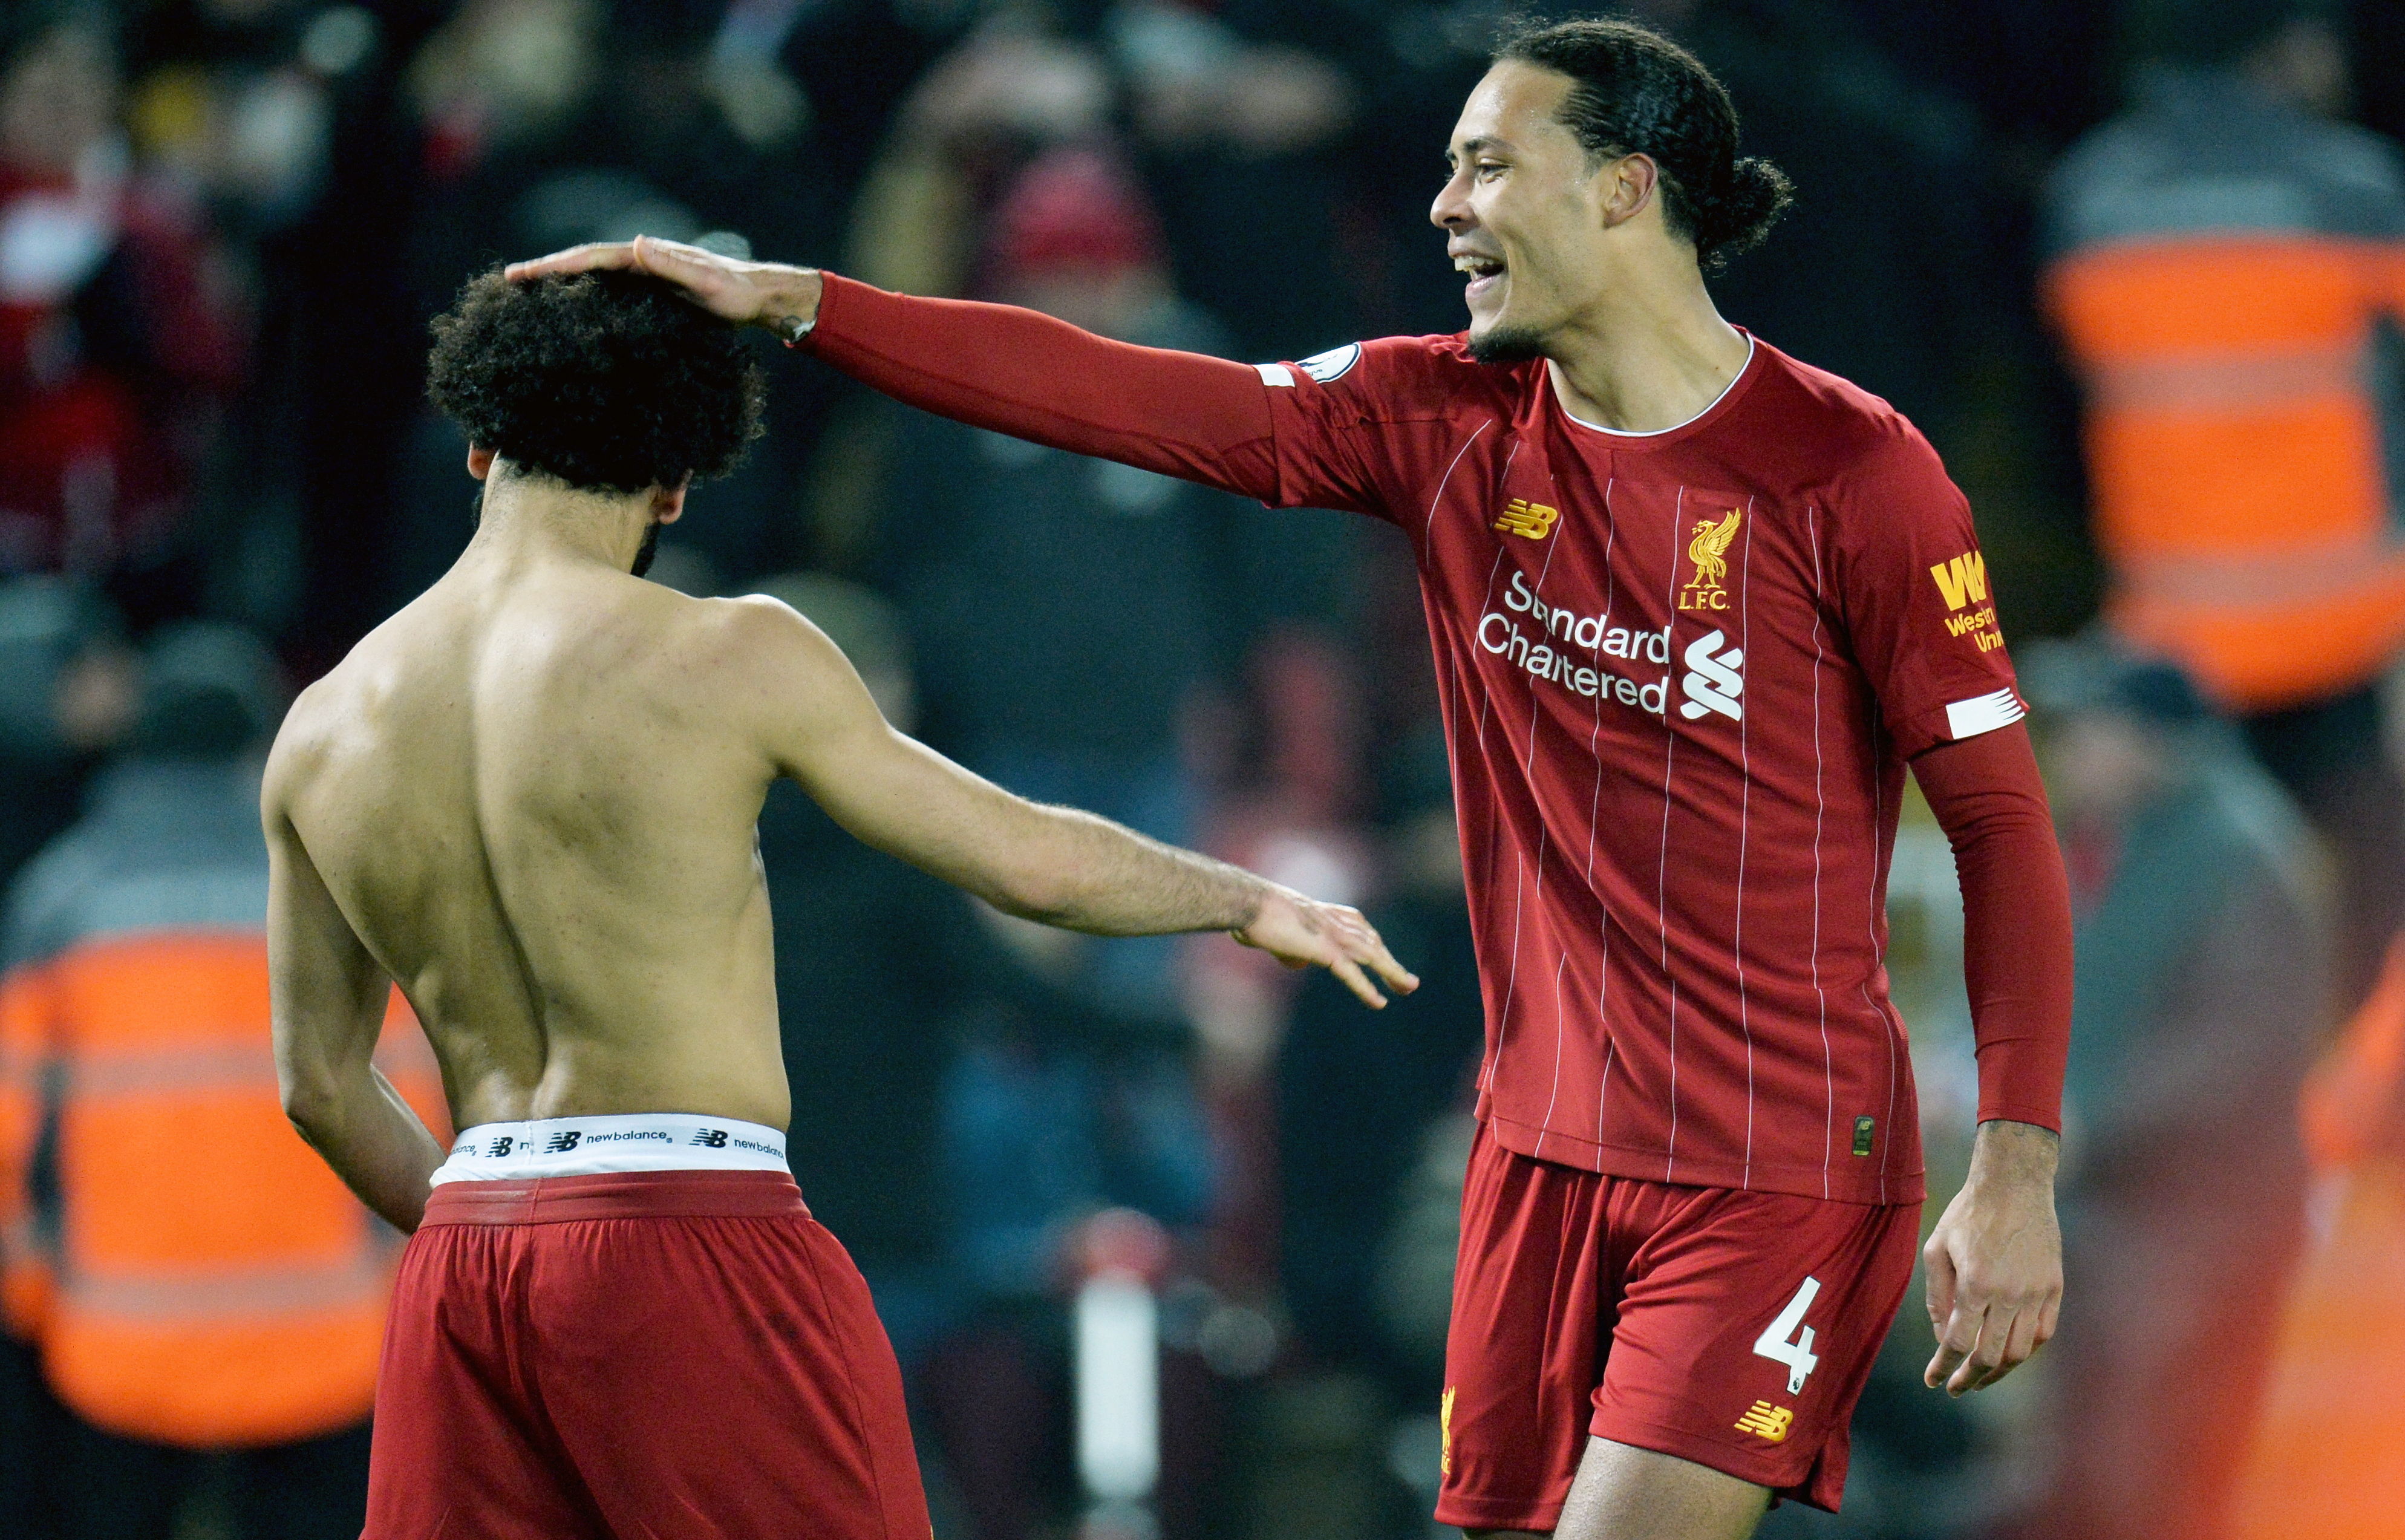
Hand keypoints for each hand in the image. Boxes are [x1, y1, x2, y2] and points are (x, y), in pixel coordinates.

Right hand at [504, 236, 821, 335]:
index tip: (522, 274)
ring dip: (562, 282)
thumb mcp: (705, 282)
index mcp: (646, 257)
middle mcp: (642, 261)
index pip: (589, 258)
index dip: (554, 266)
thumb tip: (637, 244)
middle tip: (509, 281)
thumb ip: (672, 265)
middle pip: (584, 264)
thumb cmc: (735, 293)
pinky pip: (610, 291)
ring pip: (594, 277)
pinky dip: (587, 296)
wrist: (759, 297)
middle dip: (547, 270)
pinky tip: (572, 310)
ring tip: (528, 293)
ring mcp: (646, 276)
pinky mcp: (653, 292)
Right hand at [1234, 886, 1418, 1008]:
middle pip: (1372, 942)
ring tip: (1408, 987)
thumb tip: (1300, 962)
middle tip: (1408, 982)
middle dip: (1391, 962)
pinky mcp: (1324, 949)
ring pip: (1372, 956)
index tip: (1384, 955)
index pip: (1359, 927)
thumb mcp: (1276, 933)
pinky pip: (1351, 973)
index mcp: (1324, 913)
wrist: (1247, 904)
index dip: (1375, 943)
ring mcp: (1331, 934)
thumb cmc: (1252, 914)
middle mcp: (1334, 921)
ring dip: (1393, 973)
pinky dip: (1366, 989)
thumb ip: (1291, 947)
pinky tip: (1380, 1002)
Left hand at [1922, 1119, 2061, 1395]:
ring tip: (1980, 1377)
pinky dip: (2024, 1350)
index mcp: (1975, 1284)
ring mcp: (2036, 1293)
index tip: (1933, 1381)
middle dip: (1970, 1379)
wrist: (2015, 1185)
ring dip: (1998, 1371)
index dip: (1943, 1368)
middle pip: (1990, 1357)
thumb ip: (1937, 1297)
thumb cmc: (1968, 1214)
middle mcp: (2009, 1294)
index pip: (1958, 1343)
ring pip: (2019, 1352)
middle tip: (1956, 1388)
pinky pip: (2043, 1333)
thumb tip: (1944, 1339)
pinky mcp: (2055, 1288)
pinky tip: (2008, 1354)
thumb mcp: (1937, 1248)